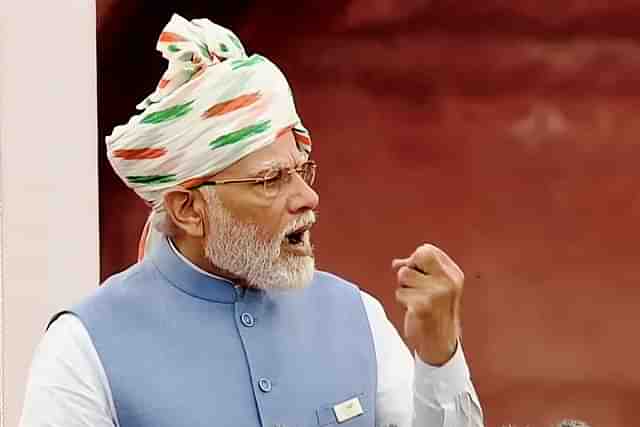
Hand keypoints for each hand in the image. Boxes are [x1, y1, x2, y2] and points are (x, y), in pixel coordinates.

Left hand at [392, 243, 463, 365]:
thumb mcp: (436, 286)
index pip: (426, 250)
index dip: (415, 260)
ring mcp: (437, 294)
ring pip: (404, 275)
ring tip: (416, 300)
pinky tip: (414, 311)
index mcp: (454, 274)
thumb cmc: (435, 312)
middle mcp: (449, 282)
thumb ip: (420, 270)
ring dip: (404, 288)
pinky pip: (400, 293)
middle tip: (415, 286)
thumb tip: (397, 263)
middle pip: (417, 256)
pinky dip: (402, 301)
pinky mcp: (423, 306)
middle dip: (409, 269)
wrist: (440, 344)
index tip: (419, 275)